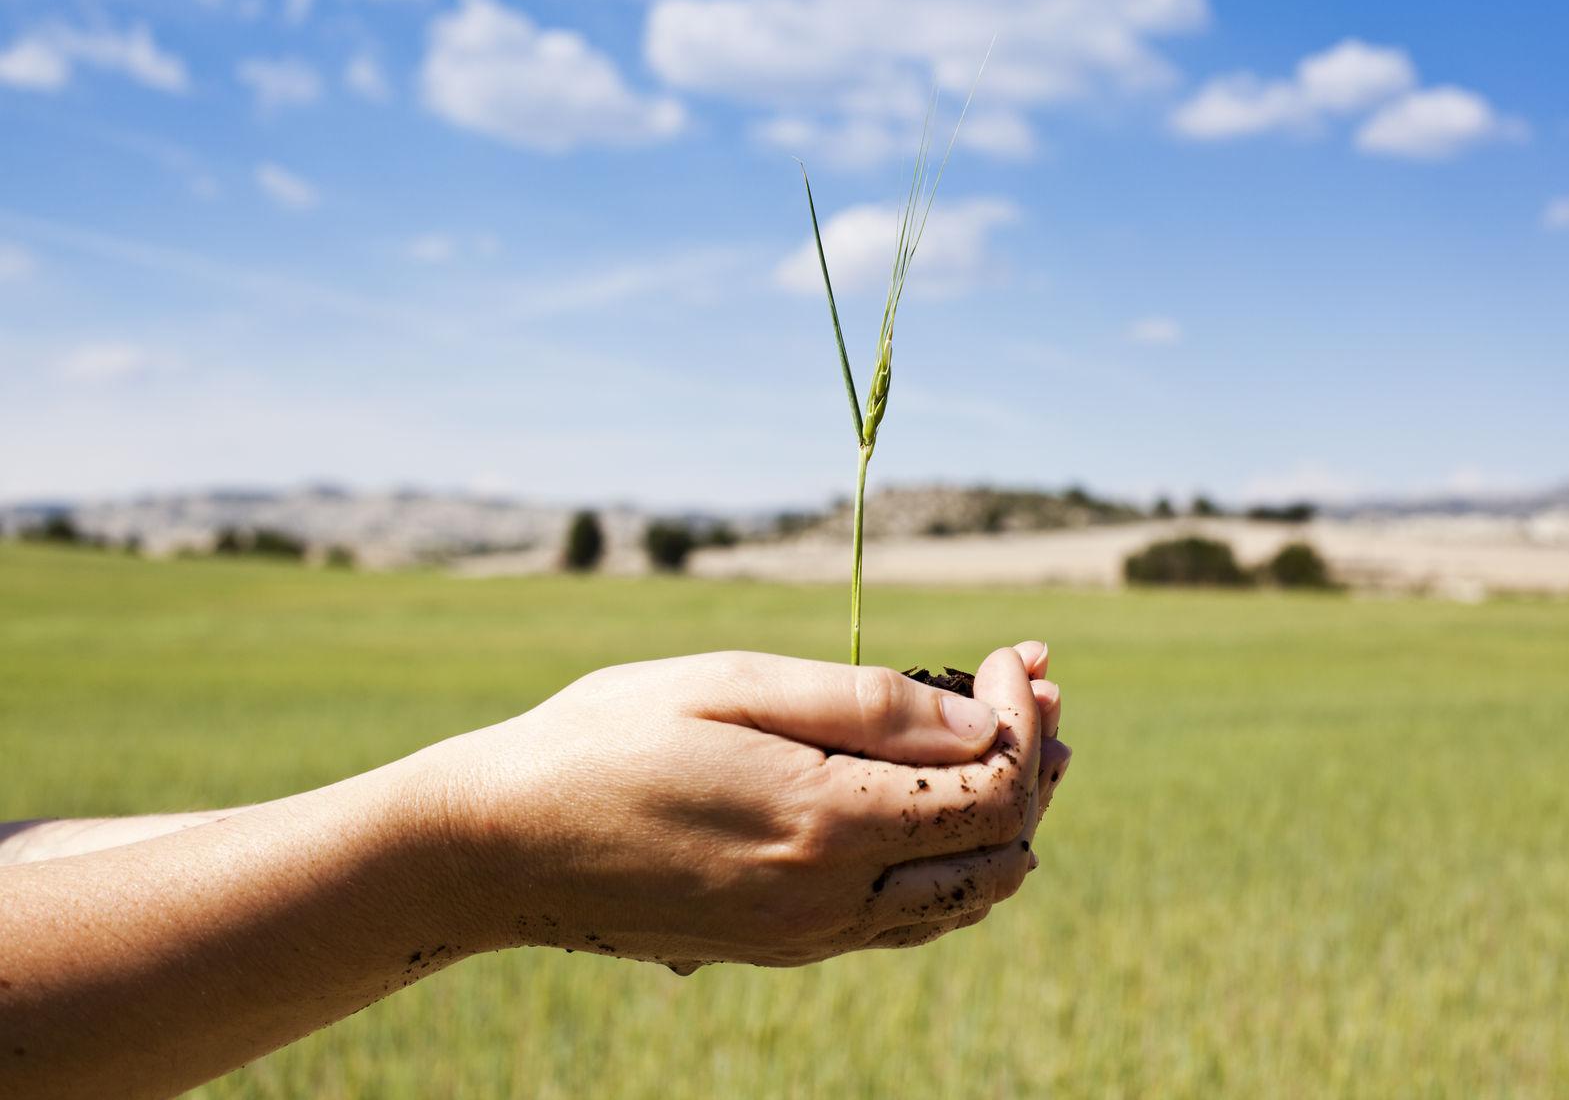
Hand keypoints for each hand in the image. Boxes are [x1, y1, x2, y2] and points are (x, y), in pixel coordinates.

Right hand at [418, 644, 1069, 969]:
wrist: (499, 848)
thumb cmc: (604, 742)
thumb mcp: (732, 689)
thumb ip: (865, 707)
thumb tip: (981, 722)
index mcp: (827, 825)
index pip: (990, 789)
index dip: (1023, 719)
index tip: (1015, 655)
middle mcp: (833, 900)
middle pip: (995, 851)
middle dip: (1033, 766)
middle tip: (1034, 692)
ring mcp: (808, 936)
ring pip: (959, 898)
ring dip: (1004, 822)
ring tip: (1016, 747)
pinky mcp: (781, 948)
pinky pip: (904, 921)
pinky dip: (950, 866)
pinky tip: (942, 813)